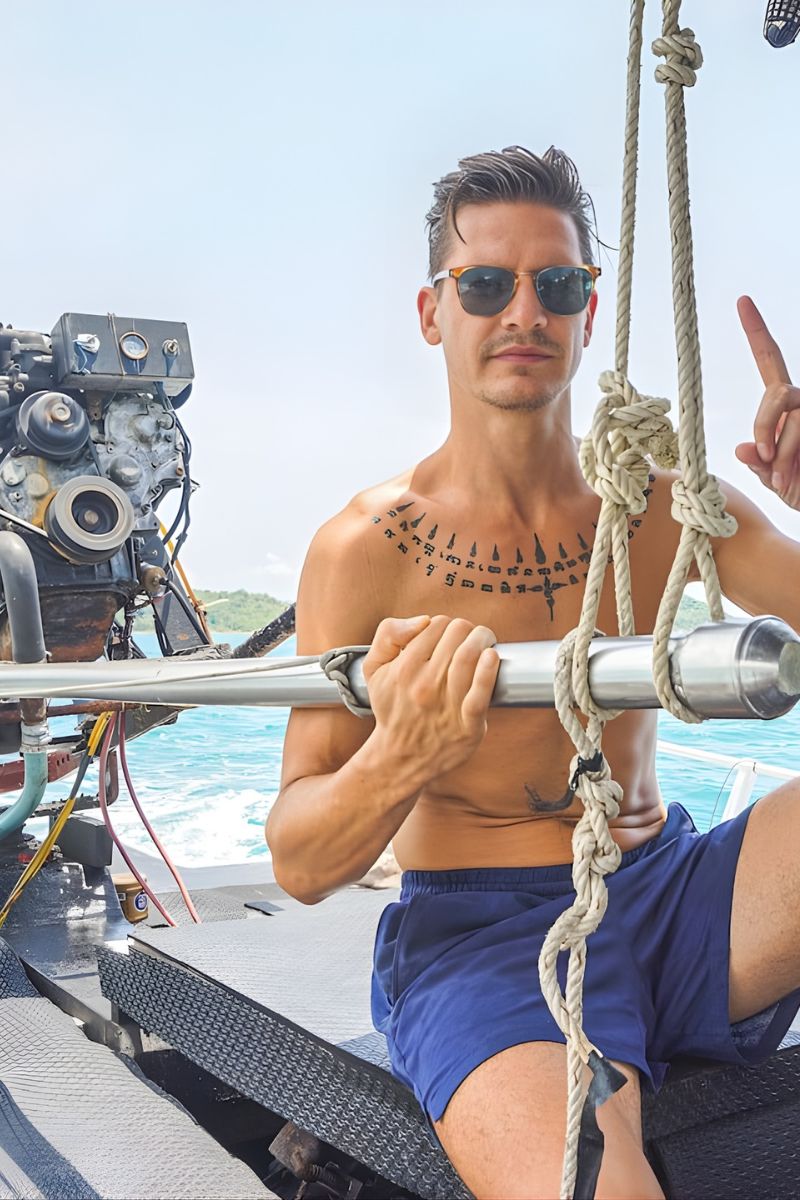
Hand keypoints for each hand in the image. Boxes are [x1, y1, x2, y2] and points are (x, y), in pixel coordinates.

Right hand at [362, 614, 499, 782]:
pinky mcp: (467, 725)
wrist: (401, 757)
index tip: (449, 637)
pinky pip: (480, 694)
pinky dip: (488, 671)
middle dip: (467, 630)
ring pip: (469, 656)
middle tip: (472, 637)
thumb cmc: (393, 707)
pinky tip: (492, 658)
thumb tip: (422, 621)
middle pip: (457, 634)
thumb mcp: (373, 669)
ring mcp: (446, 706)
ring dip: (483, 639)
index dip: (445, 625)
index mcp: (403, 668)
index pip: (436, 624)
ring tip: (486, 643)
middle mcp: (424, 685)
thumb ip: (387, 635)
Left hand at [735, 295, 799, 508]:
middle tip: (767, 463)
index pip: (769, 359)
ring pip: (792, 421)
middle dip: (765, 429)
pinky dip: (793, 466)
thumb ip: (760, 465)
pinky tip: (795, 481)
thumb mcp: (775, 480)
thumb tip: (743, 449)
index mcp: (784, 403)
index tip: (742, 300)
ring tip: (785, 482)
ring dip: (783, 458)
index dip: (757, 330)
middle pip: (776, 394)